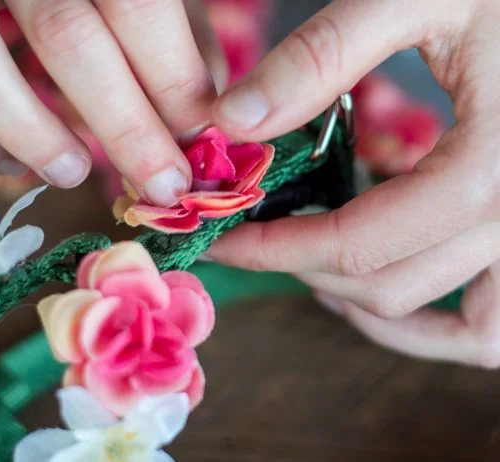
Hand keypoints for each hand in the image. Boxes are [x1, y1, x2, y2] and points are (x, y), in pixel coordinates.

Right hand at [0, 0, 225, 205]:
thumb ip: (177, 39)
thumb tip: (206, 119)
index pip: (136, 8)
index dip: (173, 84)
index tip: (198, 146)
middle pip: (67, 38)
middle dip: (126, 129)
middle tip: (163, 187)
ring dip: (34, 133)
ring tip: (76, 173)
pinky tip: (14, 163)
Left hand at [208, 0, 499, 367]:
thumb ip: (322, 54)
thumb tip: (234, 119)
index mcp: (486, 166)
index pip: (356, 243)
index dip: (276, 251)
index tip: (225, 240)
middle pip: (391, 284)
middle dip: (307, 270)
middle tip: (255, 240)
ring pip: (456, 326)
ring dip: (376, 310)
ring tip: (315, 274)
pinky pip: (494, 323)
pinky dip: (439, 325)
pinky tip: (386, 284)